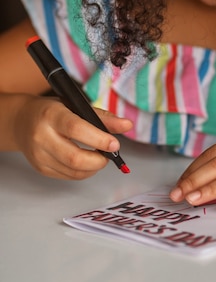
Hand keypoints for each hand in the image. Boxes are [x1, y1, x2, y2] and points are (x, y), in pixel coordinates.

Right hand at [14, 95, 132, 179]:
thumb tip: (127, 125)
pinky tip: (87, 162)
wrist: (21, 121)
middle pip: (74, 157)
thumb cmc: (52, 111)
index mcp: (51, 115)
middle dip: (99, 160)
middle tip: (109, 153)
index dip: (99, 139)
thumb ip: (103, 117)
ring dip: (94, 167)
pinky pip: (68, 176)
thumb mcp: (76, 106)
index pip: (76, 129)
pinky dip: (84, 172)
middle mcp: (42, 136)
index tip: (115, 144)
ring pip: (73, 171)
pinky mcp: (41, 168)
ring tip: (100, 156)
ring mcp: (39, 155)